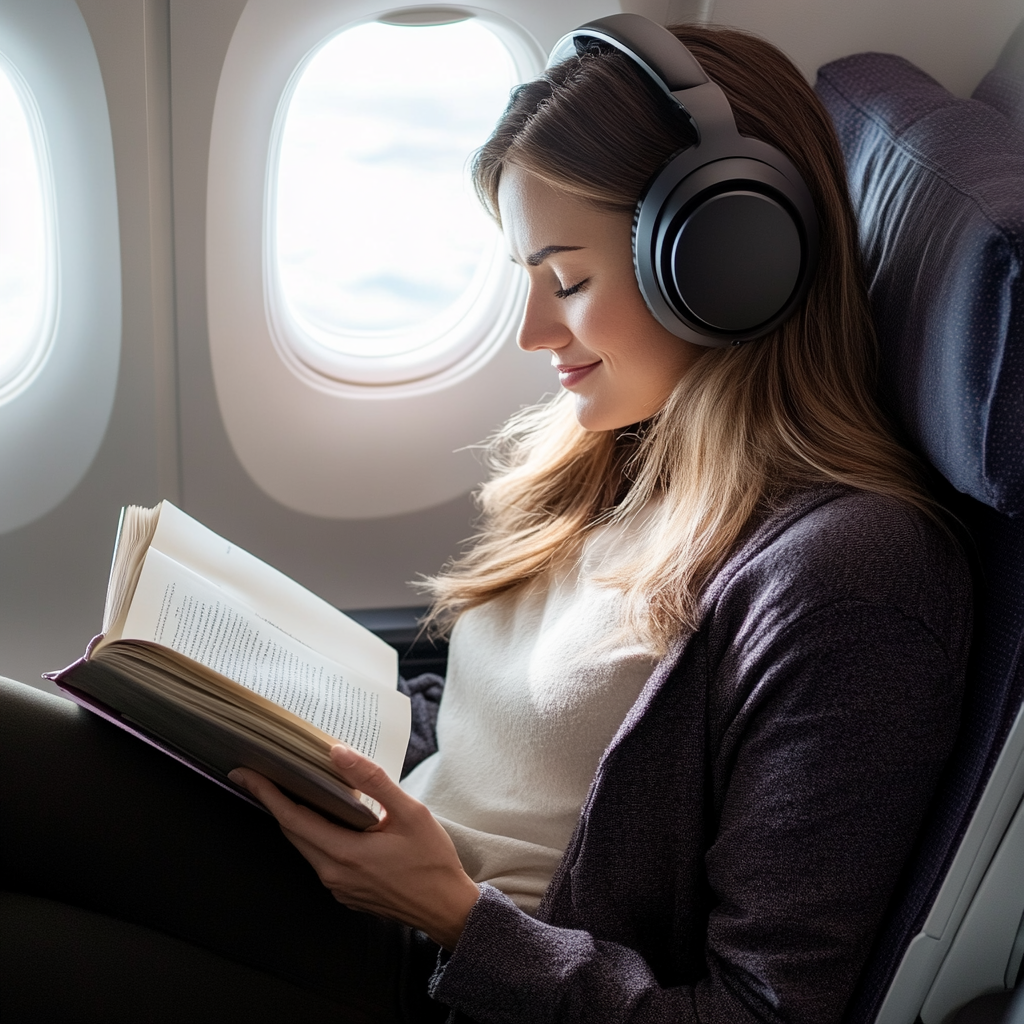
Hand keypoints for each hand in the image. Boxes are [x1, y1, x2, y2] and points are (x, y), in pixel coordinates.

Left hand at [228, 746, 479, 949]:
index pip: (293, 819)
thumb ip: (374, 781)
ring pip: (305, 846)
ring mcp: (338, 887)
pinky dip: (315, 835)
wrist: (446, 908)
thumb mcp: (411, 812)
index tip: (244, 774)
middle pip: (292, 833)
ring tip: (289, 789)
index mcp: (345, 853)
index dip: (266, 794)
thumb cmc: (432, 860)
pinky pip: (320, 859)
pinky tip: (326, 818)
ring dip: (294, 818)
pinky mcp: (346, 892)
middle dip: (273, 802)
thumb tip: (339, 753)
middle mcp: (333, 874)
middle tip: (259, 774)